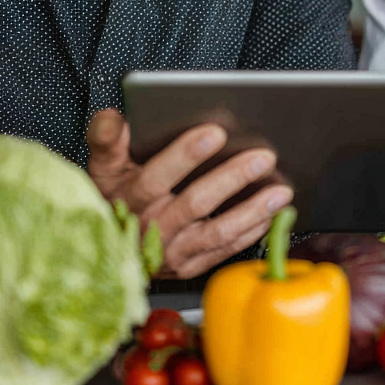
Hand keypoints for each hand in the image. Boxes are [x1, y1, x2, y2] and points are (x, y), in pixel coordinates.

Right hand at [86, 109, 292, 278]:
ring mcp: (173, 252)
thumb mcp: (103, 169)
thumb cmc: (115, 200)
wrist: (111, 249)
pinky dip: (251, 232)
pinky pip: (224, 250)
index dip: (185, 155)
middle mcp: (152, 227)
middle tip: (263, 157)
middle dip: (232, 178)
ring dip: (252, 210)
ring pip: (217, 232)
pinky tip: (272, 214)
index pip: (158, 176)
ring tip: (281, 191)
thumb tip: (111, 117)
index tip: (215, 132)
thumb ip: (107, 140)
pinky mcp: (190, 267)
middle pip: (195, 202)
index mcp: (131, 198)